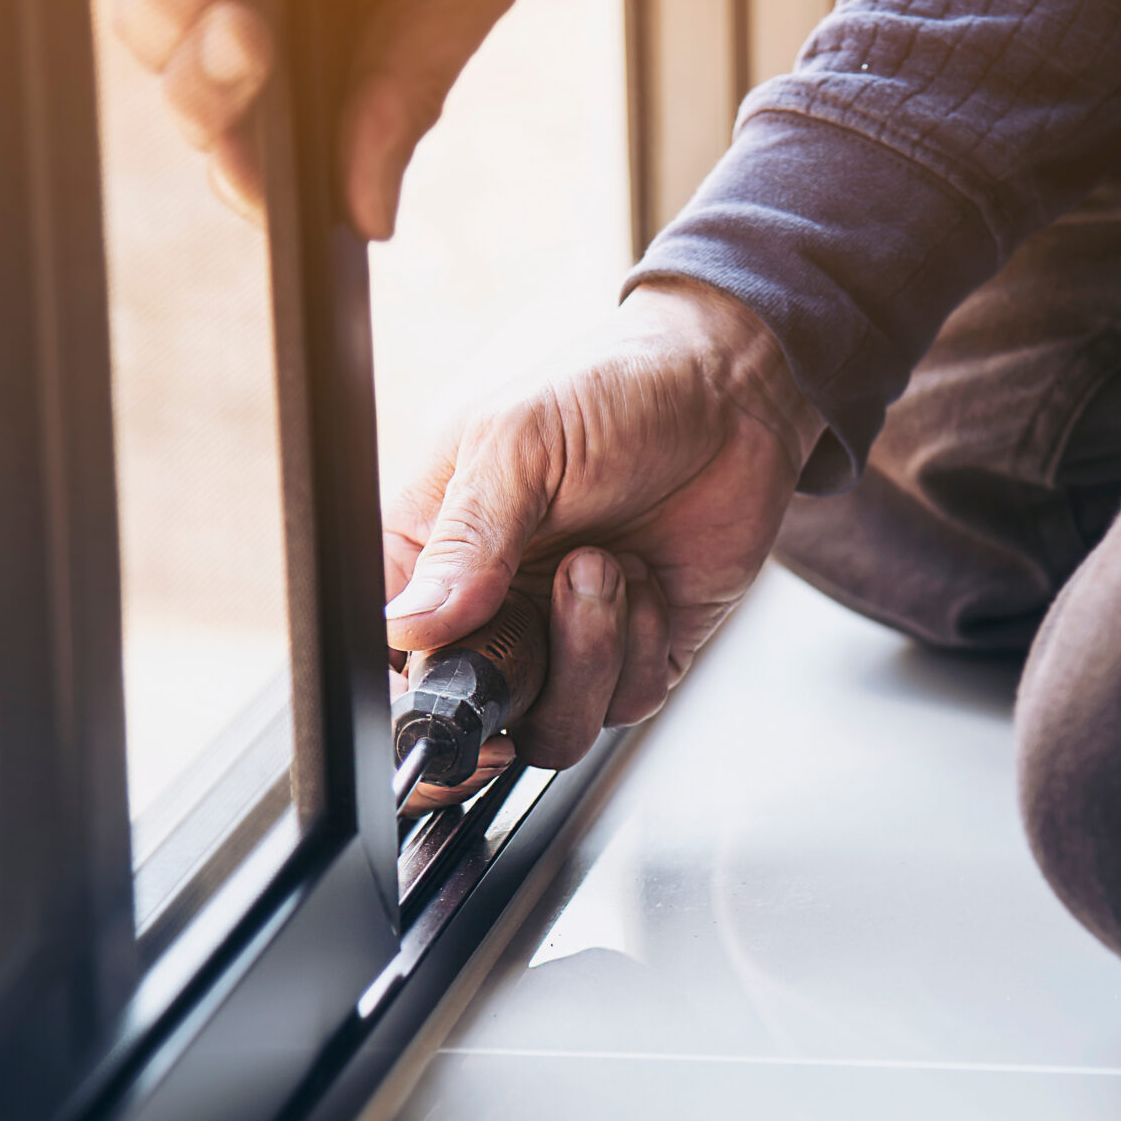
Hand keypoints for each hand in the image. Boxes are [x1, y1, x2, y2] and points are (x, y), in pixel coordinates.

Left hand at [95, 0, 539, 234]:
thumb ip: (408, 91)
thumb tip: (371, 215)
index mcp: (321, 58)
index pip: (259, 143)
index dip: (246, 175)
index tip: (258, 190)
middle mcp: (248, 8)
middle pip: (185, 89)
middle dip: (208, 84)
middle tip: (254, 41)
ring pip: (142, 16)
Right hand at [383, 281, 820, 808]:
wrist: (729, 396)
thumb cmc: (611, 393)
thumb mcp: (519, 443)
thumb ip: (463, 540)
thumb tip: (408, 627)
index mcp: (431, 556)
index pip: (391, 660)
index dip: (418, 700)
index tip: (455, 694)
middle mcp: (490, 609)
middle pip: (472, 718)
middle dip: (516, 683)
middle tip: (550, 602)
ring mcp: (562, 638)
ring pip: (552, 726)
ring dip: (587, 652)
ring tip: (605, 565)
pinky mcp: (634, 654)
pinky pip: (624, 703)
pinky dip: (641, 646)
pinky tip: (648, 579)